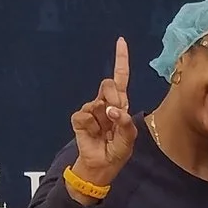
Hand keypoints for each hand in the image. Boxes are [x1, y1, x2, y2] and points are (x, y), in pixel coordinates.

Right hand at [68, 37, 136, 191]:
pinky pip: (84, 115)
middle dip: (113, 97)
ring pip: (97, 102)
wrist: (101, 166)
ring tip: (103, 133)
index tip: (121, 41)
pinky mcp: (79, 119)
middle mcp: (105, 103)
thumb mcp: (128, 139)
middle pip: (109, 84)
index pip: (120, 78)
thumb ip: (125, 123)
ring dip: (103, 119)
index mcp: (119, 104)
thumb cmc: (117, 151)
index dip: (121, 60)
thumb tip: (113, 110)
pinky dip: (90, 125)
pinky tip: (92, 134)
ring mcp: (91, 110)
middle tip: (113, 116)